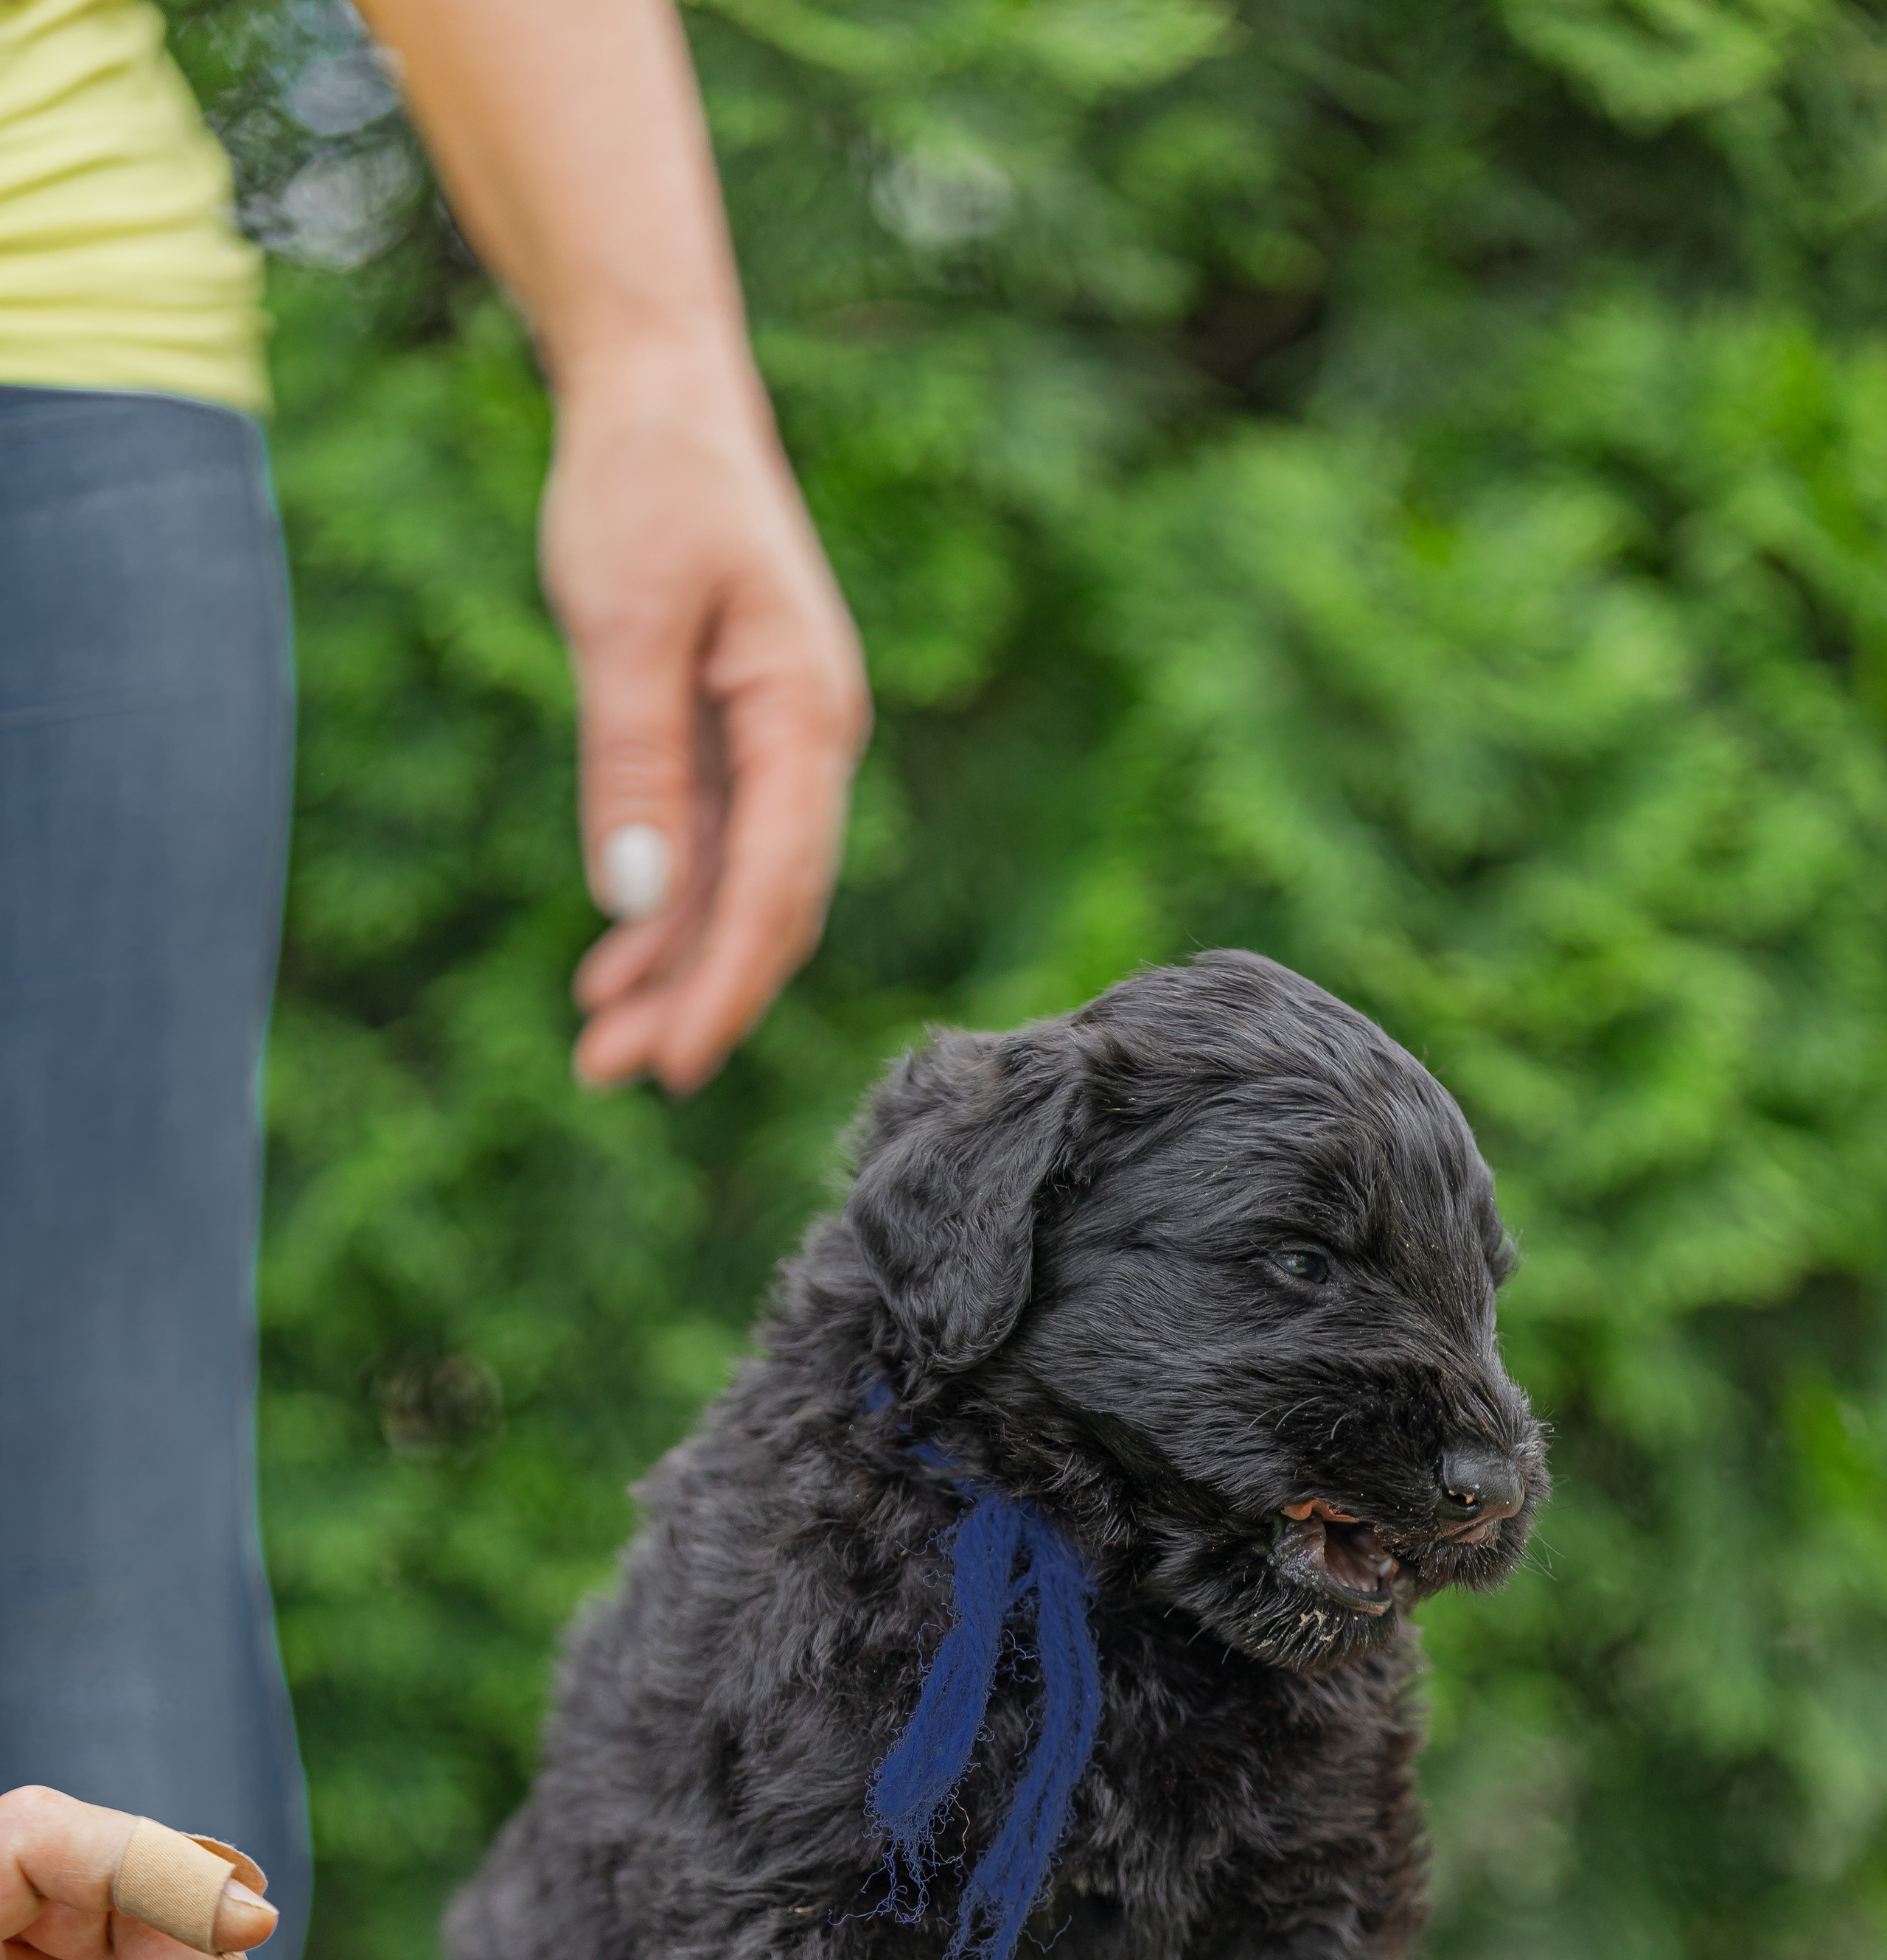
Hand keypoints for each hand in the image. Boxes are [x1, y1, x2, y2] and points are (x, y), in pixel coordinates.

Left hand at [544, 342, 869, 1094]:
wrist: (655, 386)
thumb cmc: (645, 482)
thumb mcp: (623, 620)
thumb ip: (635, 761)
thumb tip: (633, 899)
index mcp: (807, 713)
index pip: (777, 883)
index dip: (727, 982)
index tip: (674, 1062)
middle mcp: (810, 739)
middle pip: (768, 905)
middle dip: (696, 997)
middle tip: (609, 1075)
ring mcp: (776, 741)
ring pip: (735, 888)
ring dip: (672, 968)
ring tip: (595, 1046)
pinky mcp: (733, 733)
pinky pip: (709, 848)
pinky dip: (662, 910)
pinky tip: (611, 965)